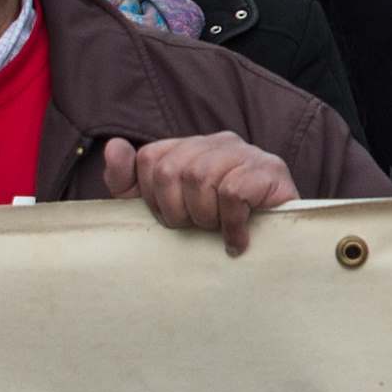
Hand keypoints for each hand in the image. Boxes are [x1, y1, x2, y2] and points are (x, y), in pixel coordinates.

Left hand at [105, 131, 296, 253]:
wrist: (277, 249)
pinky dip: (231, 224)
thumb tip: (114, 146)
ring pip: (201, 178)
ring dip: (206, 218)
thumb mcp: (162, 209)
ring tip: (219, 232)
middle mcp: (219, 142)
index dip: (155, 199)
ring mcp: (248, 153)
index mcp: (192, 147)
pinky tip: (238, 240)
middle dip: (178, 212)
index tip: (175, 220)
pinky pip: (233, 192)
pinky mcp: (272, 171)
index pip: (151, 158)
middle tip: (197, 229)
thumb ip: (129, 182)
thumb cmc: (216, 229)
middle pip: (173, 169)